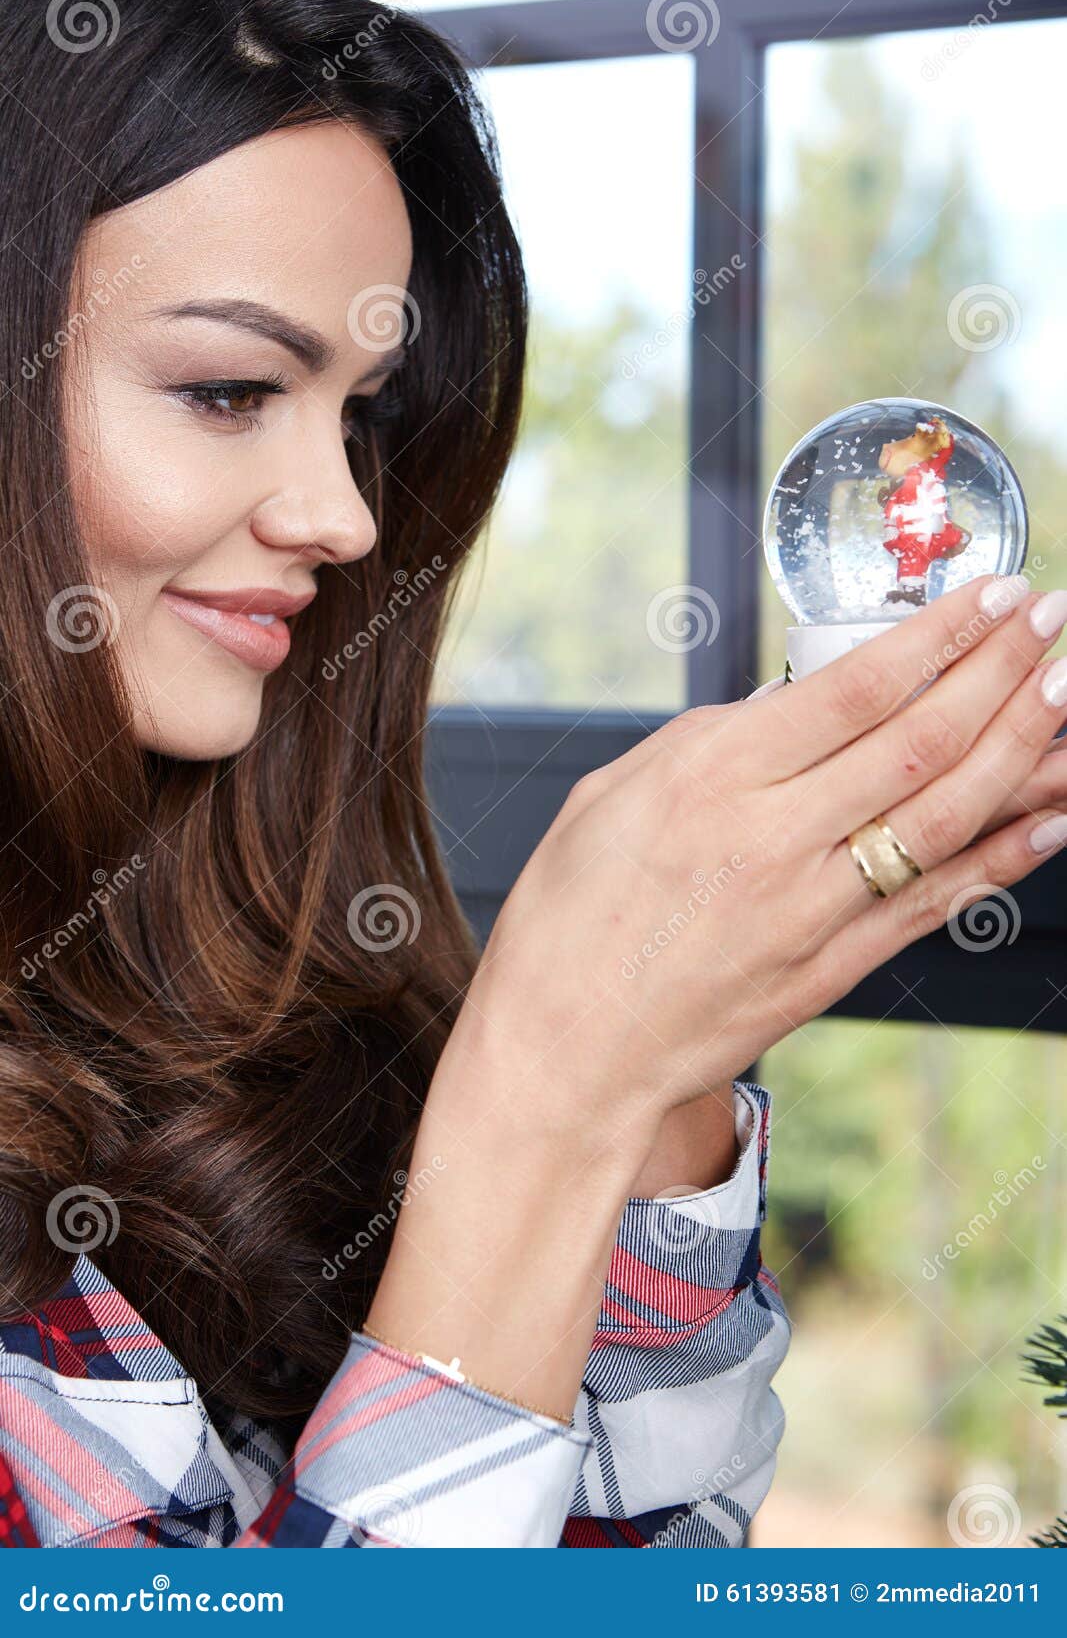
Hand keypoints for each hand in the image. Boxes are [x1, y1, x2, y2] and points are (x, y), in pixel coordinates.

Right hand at [454, 574, 1066, 1139]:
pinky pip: (933, 903)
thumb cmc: (567, 925)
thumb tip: (789, 704)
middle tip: (1050, 619)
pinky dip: (1002, 857)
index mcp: (708, 778)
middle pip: (918, 741)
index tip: (988, 595)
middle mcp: (771, 839)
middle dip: (1000, 670)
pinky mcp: (830, 971)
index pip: (854, 688)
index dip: (939, 635)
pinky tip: (1053, 815)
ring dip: (1021, 749)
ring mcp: (810, 911)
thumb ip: (707, 743)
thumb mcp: (610, 797)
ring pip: (944, 816)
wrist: (562, 1055)